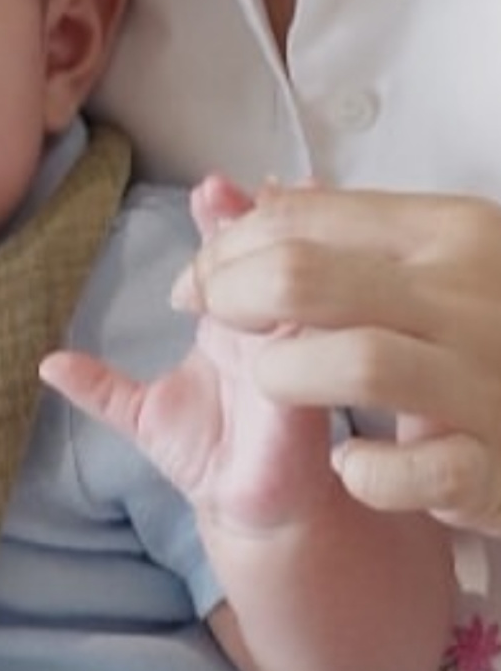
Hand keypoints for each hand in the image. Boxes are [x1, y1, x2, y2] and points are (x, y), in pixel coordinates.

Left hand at [41, 175, 333, 535]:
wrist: (244, 511)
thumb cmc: (203, 453)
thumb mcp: (142, 415)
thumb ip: (100, 387)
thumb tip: (46, 364)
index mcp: (225, 319)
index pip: (229, 251)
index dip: (221, 216)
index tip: (208, 187)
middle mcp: (264, 323)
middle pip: (270, 249)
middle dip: (258, 213)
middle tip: (238, 187)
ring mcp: (295, 346)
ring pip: (302, 278)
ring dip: (294, 241)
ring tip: (281, 203)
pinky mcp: (316, 381)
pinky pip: (326, 335)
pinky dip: (322, 303)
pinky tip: (316, 276)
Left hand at [168, 178, 500, 532]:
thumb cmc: (499, 327)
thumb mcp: (443, 257)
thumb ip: (350, 231)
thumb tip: (242, 197)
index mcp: (449, 231)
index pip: (305, 218)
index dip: (229, 245)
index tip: (200, 274)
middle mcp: (467, 295)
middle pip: (306, 276)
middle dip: (230, 296)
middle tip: (207, 318)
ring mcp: (486, 380)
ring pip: (354, 362)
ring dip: (288, 373)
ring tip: (274, 381)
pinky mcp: (497, 466)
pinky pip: (412, 471)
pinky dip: (365, 472)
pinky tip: (351, 465)